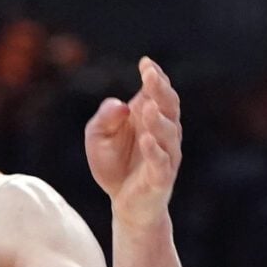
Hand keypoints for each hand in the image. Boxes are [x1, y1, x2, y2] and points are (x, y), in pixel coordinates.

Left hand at [83, 58, 182, 220]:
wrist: (124, 203)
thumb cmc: (114, 164)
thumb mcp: (97, 137)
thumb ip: (104, 118)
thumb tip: (119, 106)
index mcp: (150, 116)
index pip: (159, 92)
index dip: (155, 77)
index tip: (145, 63)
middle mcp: (164, 131)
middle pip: (169, 106)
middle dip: (161, 90)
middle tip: (151, 75)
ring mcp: (166, 154)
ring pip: (169, 133)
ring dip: (159, 119)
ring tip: (148, 107)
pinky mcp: (161, 177)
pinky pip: (162, 162)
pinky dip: (155, 150)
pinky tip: (146, 139)